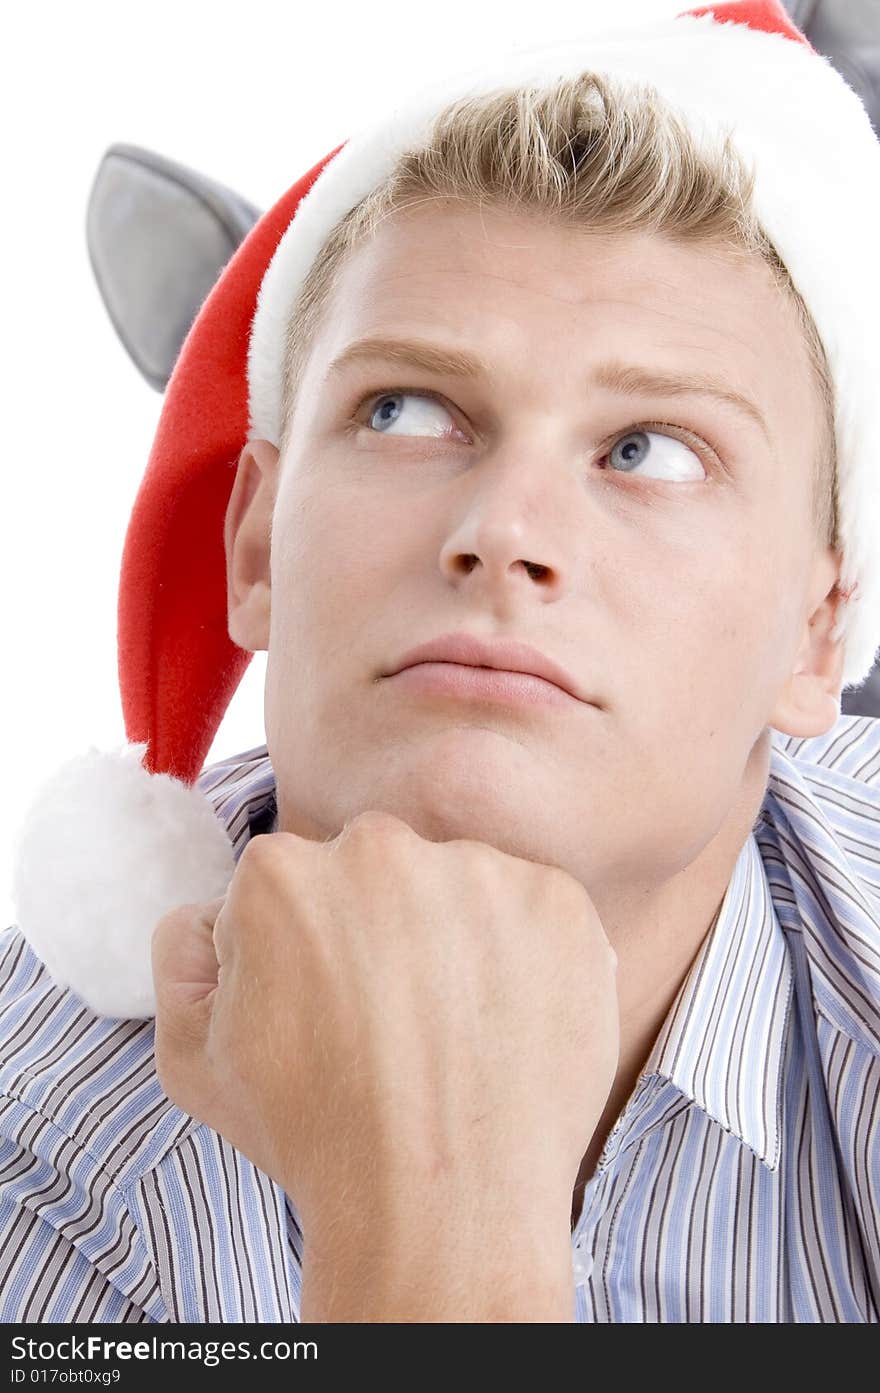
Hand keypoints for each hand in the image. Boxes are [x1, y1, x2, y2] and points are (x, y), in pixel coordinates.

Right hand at [152, 810, 618, 1318]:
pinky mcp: (555, 901)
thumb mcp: (192, 1055)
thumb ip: (183, 952)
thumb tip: (217, 909)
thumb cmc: (315, 1135)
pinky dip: (527, 954)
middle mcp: (380, 850)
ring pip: (459, 885)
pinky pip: (534, 910)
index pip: (294, 883)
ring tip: (454, 1031)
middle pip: (378, 873)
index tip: (327, 1007)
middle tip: (393, 1021)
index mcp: (282, 873)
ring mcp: (478, 871)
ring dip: (457, 937)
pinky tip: (507, 1022)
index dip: (306, 951)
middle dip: (381, 929)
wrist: (441, 1206)